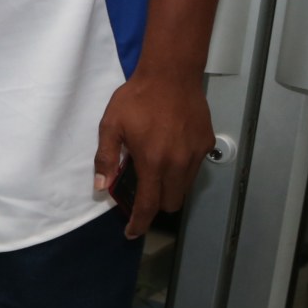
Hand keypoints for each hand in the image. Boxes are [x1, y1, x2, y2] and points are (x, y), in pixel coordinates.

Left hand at [94, 64, 212, 238]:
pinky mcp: (206, 144)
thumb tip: (102, 185)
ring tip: (152, 168)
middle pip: (170, 203)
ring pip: (184, 188)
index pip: (148, 205)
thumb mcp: (111, 126)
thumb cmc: (137, 98)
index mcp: (153, 162)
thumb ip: (106, 158)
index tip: (132, 232)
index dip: (139, 223)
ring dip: (168, 188)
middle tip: (138, 191)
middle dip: (154, 205)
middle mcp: (178, 164)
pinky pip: (193, 168)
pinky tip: (167, 151)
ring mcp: (196, 154)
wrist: (171, 74)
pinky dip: (180, 170)